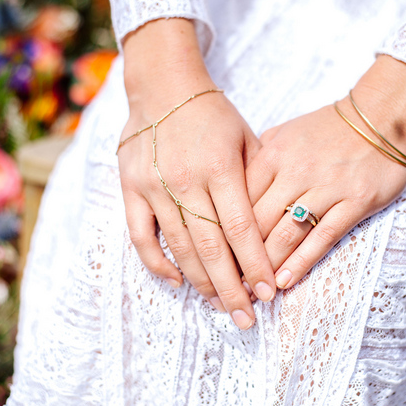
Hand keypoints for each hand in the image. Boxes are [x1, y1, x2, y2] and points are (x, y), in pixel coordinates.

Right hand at [118, 19, 275, 329]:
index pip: (241, 228)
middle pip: (211, 247)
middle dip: (230, 288)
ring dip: (200, 282)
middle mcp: (186, 180)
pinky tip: (176, 282)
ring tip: (219, 307)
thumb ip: (257, 181)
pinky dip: (157, 262)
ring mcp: (154, 186)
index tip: (267, 293)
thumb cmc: (212, 114)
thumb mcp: (246, 138)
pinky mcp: (131, 189)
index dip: (255, 265)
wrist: (162, 86)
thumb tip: (274, 226)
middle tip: (245, 319)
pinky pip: (141, 235)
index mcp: (219, 167)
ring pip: (179, 247)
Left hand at [246, 55, 405, 288]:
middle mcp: (295, 172)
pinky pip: (323, 237)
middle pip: (258, 223)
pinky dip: (302, 262)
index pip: (239, 201)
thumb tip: (233, 187)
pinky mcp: (355, 202)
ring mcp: (326, 188)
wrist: (380, 116)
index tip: (214, 258)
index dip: (223, 234)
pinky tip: (285, 281)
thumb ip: (258, 158)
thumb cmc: (327, 129)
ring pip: (287, 234)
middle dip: (240, 258)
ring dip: (267, 267)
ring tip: (253, 291)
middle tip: (228, 284)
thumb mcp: (284, 134)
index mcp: (272, 155)